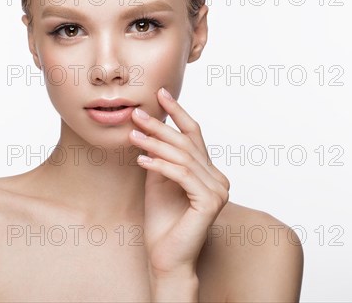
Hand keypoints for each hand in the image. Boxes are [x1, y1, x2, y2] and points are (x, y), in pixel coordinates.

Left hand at [129, 87, 230, 277]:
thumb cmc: (161, 222)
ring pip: (183, 157)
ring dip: (155, 144)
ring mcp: (218, 191)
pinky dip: (160, 165)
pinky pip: (181, 175)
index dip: (177, 112)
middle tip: (136, 114)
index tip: (160, 94)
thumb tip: (150, 128)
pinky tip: (141, 160)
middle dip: (160, 126)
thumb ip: (160, 156)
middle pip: (187, 143)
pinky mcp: (210, 202)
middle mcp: (219, 179)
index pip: (194, 135)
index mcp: (209, 172)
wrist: (165, 257)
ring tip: (132, 136)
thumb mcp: (158, 180)